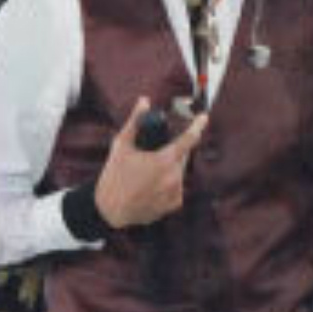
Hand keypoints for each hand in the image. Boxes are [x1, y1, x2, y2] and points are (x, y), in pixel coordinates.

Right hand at [92, 97, 207, 230]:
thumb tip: (144, 101)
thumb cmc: (114, 176)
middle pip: (182, 156)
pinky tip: (151, 187)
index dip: (197, 126)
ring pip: (178, 172)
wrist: (109, 210)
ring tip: (147, 174)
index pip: (188, 139)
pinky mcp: (174, 205)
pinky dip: (168, 185)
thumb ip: (135, 121)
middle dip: (172, 152)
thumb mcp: (121, 145)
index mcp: (163, 160)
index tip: (203, 118)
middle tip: (154, 154)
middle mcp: (173, 177)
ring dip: (169, 169)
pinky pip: (176, 188)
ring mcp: (175, 192)